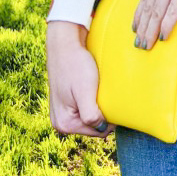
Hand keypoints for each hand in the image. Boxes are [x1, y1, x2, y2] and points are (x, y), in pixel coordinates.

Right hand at [46, 20, 115, 137]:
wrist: (65, 43)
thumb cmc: (75, 65)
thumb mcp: (85, 92)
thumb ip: (91, 115)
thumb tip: (102, 129)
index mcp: (64, 124)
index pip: (98, 132)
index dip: (110, 119)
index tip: (115, 102)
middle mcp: (61, 122)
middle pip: (93, 126)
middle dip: (103, 113)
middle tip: (106, 94)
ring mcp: (62, 112)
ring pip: (90, 116)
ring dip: (98, 106)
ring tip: (99, 90)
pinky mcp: (66, 102)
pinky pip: (85, 108)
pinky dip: (92, 100)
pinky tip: (94, 89)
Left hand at [132, 0, 176, 49]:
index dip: (139, 12)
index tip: (136, 26)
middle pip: (148, 4)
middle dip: (143, 26)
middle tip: (139, 42)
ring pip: (157, 10)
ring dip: (151, 30)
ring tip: (147, 45)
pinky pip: (172, 11)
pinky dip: (166, 26)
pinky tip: (163, 36)